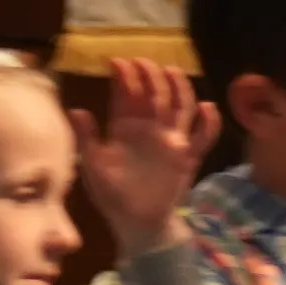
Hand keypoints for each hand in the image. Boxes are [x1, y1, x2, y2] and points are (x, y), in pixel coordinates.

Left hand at [82, 60, 210, 237]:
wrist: (136, 222)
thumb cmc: (112, 194)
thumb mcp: (92, 165)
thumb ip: (87, 138)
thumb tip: (76, 110)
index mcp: (125, 129)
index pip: (126, 97)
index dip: (124, 79)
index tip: (117, 62)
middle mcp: (150, 130)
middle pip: (154, 95)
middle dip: (149, 77)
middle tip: (143, 62)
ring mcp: (171, 141)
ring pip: (180, 107)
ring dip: (178, 89)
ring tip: (173, 72)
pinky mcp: (188, 156)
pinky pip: (203, 137)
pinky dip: (208, 122)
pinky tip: (206, 107)